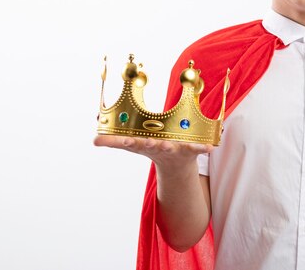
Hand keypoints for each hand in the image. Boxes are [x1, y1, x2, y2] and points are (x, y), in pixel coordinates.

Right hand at [93, 135, 213, 170]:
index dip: (124, 142)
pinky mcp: (191, 149)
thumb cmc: (153, 147)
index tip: (117, 141)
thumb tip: (94, 140)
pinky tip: (211, 147)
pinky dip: (204, 148)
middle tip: (149, 142)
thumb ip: (115, 142)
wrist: (175, 164)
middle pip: (154, 145)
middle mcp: (159, 147)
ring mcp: (176, 149)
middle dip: (152, 144)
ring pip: (175, 147)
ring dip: (174, 147)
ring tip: (173, 145)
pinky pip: (198, 148)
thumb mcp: (135, 144)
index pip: (131, 143)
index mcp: (145, 144)